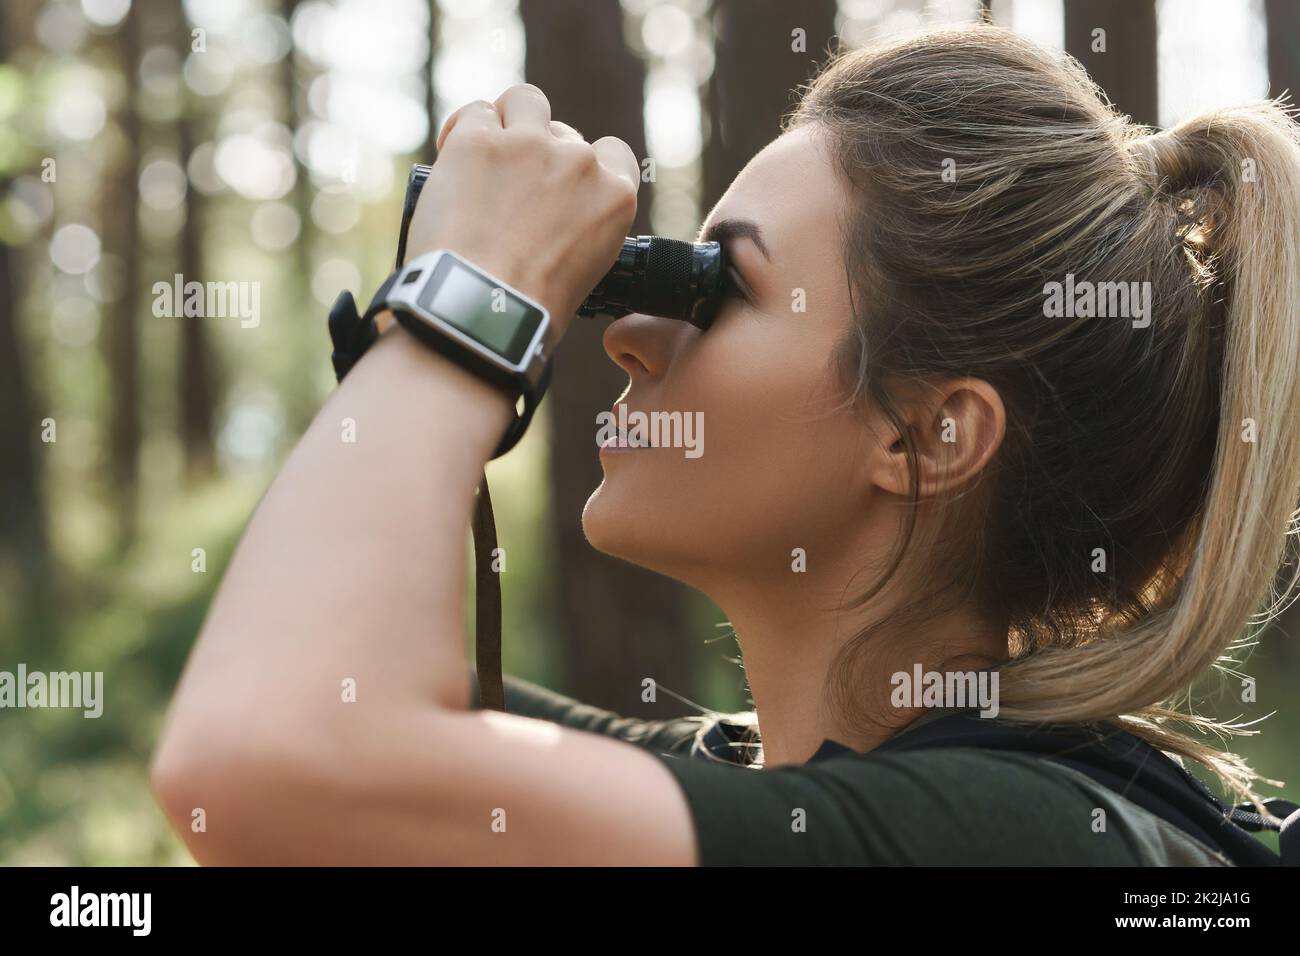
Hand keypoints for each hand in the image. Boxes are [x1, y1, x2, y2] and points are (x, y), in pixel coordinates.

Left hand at [404, 84, 639, 339]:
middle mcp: (579, 162)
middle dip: (539, 153)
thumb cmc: (527, 310)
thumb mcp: (582, 270)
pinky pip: (475, 112)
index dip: (583, 164)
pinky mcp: (479, 140)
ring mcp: (529, 145)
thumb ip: (580, 229)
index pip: (612, 153)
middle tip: (510, 191)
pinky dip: (463, 130)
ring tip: (485, 157)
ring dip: (509, 121)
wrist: (482, 310)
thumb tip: (550, 220)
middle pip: (563, 131)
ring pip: (525, 100)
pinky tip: (452, 156)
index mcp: (614, 198)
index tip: (561, 183)